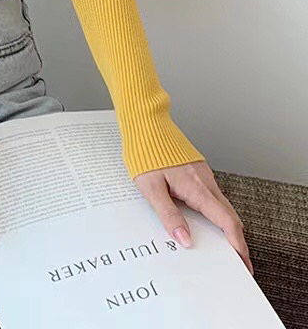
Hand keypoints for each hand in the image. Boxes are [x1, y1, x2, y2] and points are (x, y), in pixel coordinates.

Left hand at [133, 160, 252, 274]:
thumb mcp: (151, 188)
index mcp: (197, 188)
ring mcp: (203, 175)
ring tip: (222, 248)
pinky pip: (212, 196)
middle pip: (230, 216)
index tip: (242, 263)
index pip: (226, 222)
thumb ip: (168, 214)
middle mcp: (205, 181)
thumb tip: (184, 239)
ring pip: (222, 206)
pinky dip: (215, 213)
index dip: (237, 245)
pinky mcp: (197, 171)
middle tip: (237, 263)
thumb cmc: (145, 153)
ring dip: (226, 227)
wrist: (145, 124)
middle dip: (236, 241)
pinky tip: (205, 221)